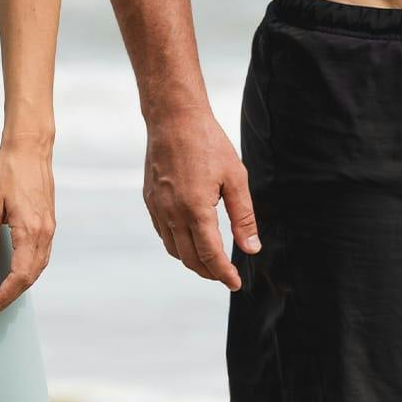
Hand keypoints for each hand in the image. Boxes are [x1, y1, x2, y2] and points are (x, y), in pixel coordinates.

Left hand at [0, 139, 55, 320]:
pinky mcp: (49, 221)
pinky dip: (30, 271)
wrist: (30, 148)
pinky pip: (42, 256)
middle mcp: (44, 233)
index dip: (4, 296)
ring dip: (22, 286)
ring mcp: (50, 227)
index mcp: (29, 231)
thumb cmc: (6, 171)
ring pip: (39, 268)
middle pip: (31, 277)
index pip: (19, 276)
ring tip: (2, 296)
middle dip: (11, 296)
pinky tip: (18, 272)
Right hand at [143, 108, 259, 288]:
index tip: (236, 283)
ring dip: (192, 261)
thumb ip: (244, 217)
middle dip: (210, 272)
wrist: (173, 118)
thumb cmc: (208, 143)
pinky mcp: (150, 199)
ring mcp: (157, 207)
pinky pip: (162, 233)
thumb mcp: (236, 178)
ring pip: (174, 249)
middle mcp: (172, 213)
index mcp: (196, 210)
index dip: (224, 274)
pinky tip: (190, 239)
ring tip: (210, 261)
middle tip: (226, 275)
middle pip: (190, 259)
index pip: (211, 256)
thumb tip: (251, 248)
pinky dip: (177, 245)